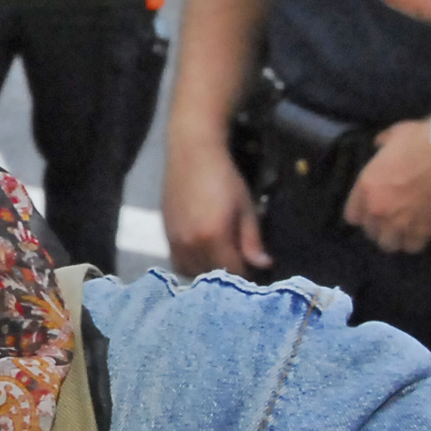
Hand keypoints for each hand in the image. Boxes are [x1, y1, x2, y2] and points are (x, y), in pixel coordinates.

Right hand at [164, 124, 270, 278]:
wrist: (192, 154)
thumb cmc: (224, 177)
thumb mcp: (245, 208)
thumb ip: (253, 240)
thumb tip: (263, 265)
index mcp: (214, 237)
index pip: (233, 272)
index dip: (247, 274)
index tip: (255, 268)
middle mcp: (191, 245)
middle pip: (212, 276)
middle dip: (228, 274)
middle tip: (240, 263)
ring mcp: (175, 241)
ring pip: (192, 273)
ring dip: (208, 272)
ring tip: (221, 259)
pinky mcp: (166, 235)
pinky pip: (179, 263)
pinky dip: (192, 265)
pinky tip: (203, 254)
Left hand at [342, 121, 430, 254]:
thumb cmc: (422, 139)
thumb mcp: (395, 133)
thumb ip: (383, 144)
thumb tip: (379, 145)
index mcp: (366, 186)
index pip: (352, 216)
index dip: (364, 214)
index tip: (375, 210)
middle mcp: (378, 209)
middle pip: (371, 233)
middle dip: (381, 227)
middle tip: (395, 219)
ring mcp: (399, 223)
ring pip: (390, 245)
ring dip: (397, 238)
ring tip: (407, 230)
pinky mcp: (422, 232)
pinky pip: (412, 247)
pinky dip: (417, 242)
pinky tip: (422, 232)